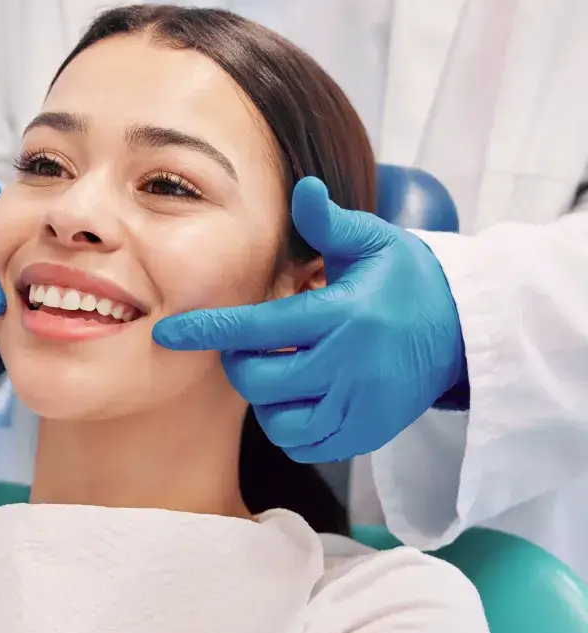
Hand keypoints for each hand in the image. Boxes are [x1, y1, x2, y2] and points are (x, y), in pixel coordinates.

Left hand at [152, 178, 466, 461]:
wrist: (465, 331)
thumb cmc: (407, 280)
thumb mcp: (374, 242)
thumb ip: (328, 223)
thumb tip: (302, 188)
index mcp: (342, 315)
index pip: (258, 328)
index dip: (208, 332)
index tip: (168, 333)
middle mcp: (349, 366)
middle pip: (259, 380)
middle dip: (240, 363)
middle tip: (252, 346)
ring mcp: (359, 406)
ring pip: (278, 420)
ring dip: (265, 397)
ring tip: (281, 370)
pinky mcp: (367, 434)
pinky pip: (305, 444)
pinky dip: (290, 426)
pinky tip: (300, 397)